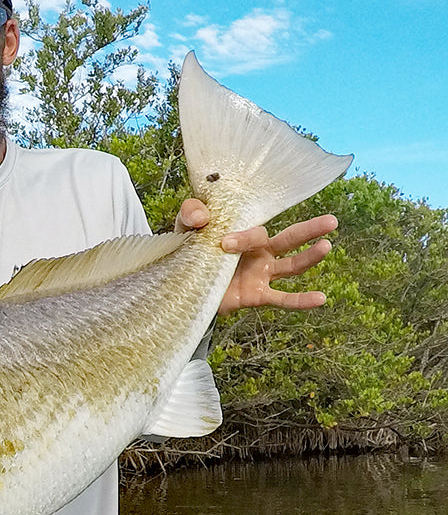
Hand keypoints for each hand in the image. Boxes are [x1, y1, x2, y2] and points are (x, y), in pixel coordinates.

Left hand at [176, 199, 338, 315]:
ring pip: (292, 266)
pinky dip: (301, 300)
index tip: (224, 243)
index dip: (244, 237)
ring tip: (326, 247)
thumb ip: (191, 214)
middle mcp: (259, 252)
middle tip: (331, 221)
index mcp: (246, 233)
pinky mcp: (256, 295)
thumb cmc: (189, 250)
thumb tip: (202, 215)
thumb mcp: (186, 228)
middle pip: (289, 239)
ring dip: (309, 258)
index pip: (256, 232)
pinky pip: (283, 299)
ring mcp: (260, 274)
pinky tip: (321, 299)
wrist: (181, 284)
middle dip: (309, 229)